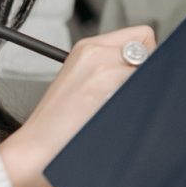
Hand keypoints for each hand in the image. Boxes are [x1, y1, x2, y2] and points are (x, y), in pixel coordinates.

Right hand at [0, 26, 155, 186]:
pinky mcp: (102, 86)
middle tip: (127, 97)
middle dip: (149, 73)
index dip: (148, 58)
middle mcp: (94, 50)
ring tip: (117, 110)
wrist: (34, 150)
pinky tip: (117, 117)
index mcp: (88, 47)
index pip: (142, 36)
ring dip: (143, 91)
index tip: (138, 79)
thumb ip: (112, 69)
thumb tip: (151, 69)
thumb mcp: (82, 83)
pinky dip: (138, 103)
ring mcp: (99, 67)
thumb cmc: (59, 127)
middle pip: (151, 49)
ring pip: (149, 69)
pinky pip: (142, 87)